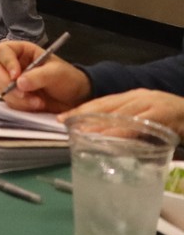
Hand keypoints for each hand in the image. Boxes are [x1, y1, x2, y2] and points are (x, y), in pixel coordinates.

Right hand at [0, 40, 90, 112]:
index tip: (16, 76)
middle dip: (6, 83)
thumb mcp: (56, 73)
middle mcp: (13, 64)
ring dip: (17, 98)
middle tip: (24, 93)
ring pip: (0, 87)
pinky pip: (9, 101)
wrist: (76, 99)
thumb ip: (38, 76)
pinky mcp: (16, 97)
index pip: (2, 50)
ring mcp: (13, 82)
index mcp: (22, 51)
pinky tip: (36, 105)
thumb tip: (19, 82)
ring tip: (38, 102)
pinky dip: (21, 106)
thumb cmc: (68, 78)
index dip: (6, 62)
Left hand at [60, 90, 183, 135]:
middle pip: (106, 104)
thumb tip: (106, 136)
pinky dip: (122, 130)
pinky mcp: (161, 115)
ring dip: (98, 123)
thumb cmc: (174, 119)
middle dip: (84, 113)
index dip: (82, 109)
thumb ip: (130, 124)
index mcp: (133, 97)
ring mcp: (149, 104)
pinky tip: (110, 137)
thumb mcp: (150, 118)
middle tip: (64, 122)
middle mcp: (138, 97)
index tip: (62, 117)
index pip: (103, 102)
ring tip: (81, 131)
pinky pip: (138, 123)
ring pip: (119, 112)